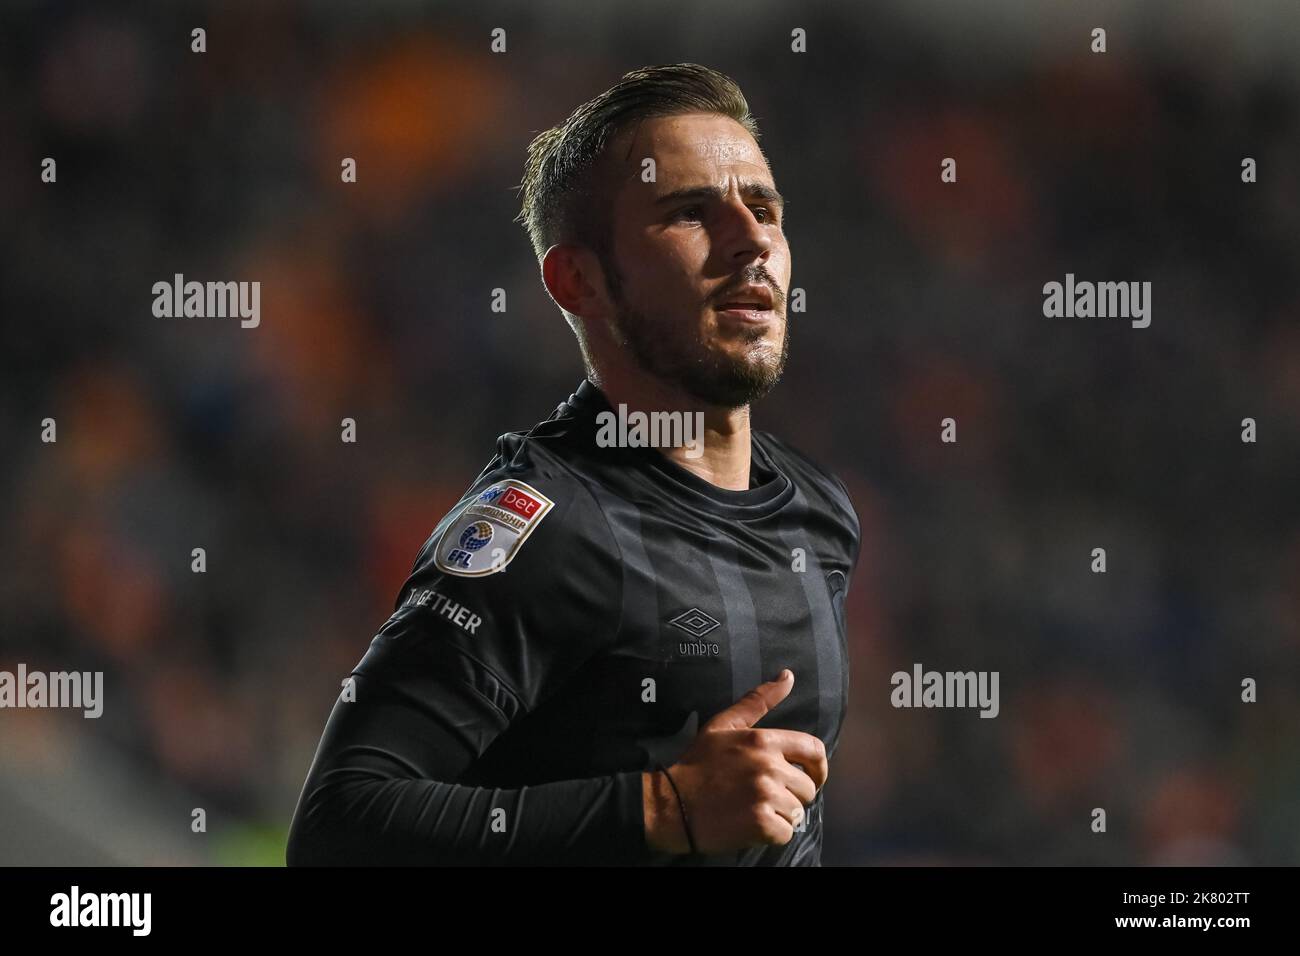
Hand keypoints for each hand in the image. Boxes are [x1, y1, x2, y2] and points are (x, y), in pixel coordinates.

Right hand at [642, 669, 827, 854]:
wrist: (671, 804)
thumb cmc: (698, 764)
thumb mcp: (724, 725)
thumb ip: (758, 700)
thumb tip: (788, 676)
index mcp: (763, 740)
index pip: (814, 750)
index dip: (818, 768)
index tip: (810, 778)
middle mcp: (768, 766)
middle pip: (807, 788)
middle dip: (792, 796)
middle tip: (767, 798)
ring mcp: (765, 796)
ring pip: (797, 812)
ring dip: (780, 816)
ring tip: (754, 810)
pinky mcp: (760, 824)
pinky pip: (786, 833)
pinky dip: (772, 835)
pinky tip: (750, 825)